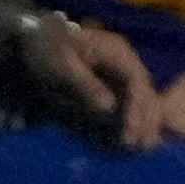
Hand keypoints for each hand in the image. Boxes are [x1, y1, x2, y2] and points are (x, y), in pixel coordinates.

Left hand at [12, 11, 155, 147]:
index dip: (136, 109)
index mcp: (117, 52)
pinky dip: (134, 118)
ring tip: (145, 147)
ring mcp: (121, 70)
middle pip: (145, 91)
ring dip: (145, 121)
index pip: (136, 82)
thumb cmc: (48, 48)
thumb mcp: (62, 66)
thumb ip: (86, 85)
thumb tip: (109, 108)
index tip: (131, 132)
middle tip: (142, 147)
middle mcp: (126, 60)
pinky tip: (135, 135)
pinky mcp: (113, 81)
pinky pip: (130, 101)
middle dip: (146, 119)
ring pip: (142, 97)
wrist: (38, 36)